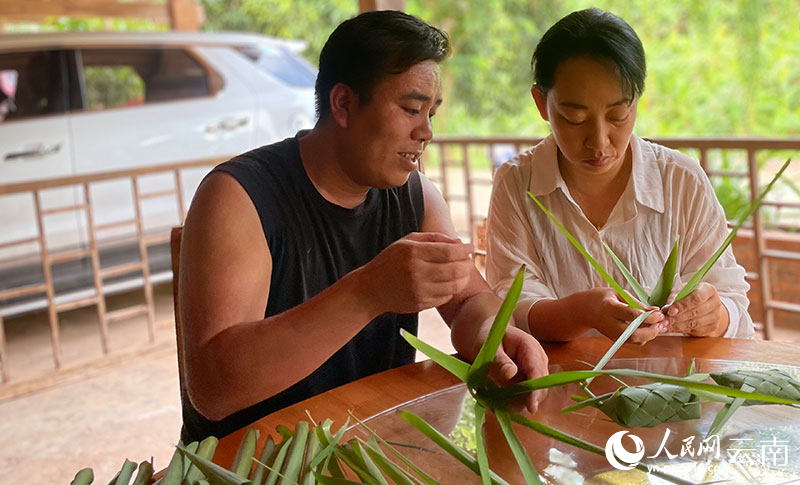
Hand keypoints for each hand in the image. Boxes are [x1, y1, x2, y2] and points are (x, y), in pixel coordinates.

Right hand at [358, 232, 474, 314]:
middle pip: (455, 269)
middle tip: (469, 260)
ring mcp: (419, 291)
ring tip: (463, 272)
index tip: (470, 247)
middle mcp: (417, 272)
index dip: (464, 250)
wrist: (371, 289)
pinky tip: (449, 283)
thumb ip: (433, 238)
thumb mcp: (407, 241)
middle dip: (467, 264)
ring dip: (463, 278)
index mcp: (414, 253)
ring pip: (454, 286)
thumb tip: (458, 242)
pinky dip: (452, 290)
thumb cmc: (390, 261)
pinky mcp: (420, 304)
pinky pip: (445, 297)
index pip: (449, 252)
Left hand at [488, 326, 548, 413]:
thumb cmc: (489, 338)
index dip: (535, 391)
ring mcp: (534, 372)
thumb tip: (511, 373)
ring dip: (517, 403)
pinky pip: (524, 396)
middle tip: (503, 407)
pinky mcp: (527, 381)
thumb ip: (500, 360)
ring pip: (533, 395)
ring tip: (497, 402)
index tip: (531, 408)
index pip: (537, 372)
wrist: (489, 336)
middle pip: (539, 388)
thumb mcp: (491, 347)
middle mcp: (538, 361)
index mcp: (531, 348)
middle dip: (525, 401)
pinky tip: (499, 401)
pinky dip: (513, 402)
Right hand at [572, 287, 665, 344]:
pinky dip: (644, 337)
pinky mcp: (615, 340)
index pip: (632, 315)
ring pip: (635, 340)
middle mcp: (610, 324)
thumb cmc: (601, 298)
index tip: (659, 313)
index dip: (648, 316)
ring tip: (659, 325)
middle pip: (634, 334)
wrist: (584, 311)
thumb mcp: (617, 293)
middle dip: (652, 331)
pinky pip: (633, 342)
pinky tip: (650, 328)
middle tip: (661, 323)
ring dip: (650, 335)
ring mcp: (612, 334)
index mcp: (610, 308)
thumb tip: (654, 311)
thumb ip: (636, 302)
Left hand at [663, 282, 728, 335]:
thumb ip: (674, 297)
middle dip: (676, 318)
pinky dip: (680, 330)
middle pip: (695, 312)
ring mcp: (715, 317)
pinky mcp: (712, 328)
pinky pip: (694, 331)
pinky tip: (670, 329)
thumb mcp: (681, 290)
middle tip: (663, 320)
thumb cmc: (690, 295)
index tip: (670, 311)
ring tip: (664, 326)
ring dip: (677, 326)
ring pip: (694, 323)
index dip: (683, 305)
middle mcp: (715, 303)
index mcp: (708, 290)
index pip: (697, 298)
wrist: (705, 305)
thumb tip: (666, 308)